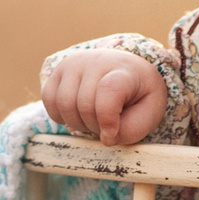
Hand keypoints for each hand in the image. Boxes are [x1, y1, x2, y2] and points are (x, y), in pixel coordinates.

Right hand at [42, 50, 166, 145]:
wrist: (128, 71)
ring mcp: (75, 64)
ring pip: (64, 103)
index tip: (111, 133)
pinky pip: (49, 100)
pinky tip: (77, 114)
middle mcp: (97, 61)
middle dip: (95, 126)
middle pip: (84, 104)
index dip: (107, 117)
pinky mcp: (58, 71)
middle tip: (107, 126)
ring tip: (93, 120)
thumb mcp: (149, 114)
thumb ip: (131, 129)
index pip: (109, 90)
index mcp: (125, 70)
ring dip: (77, 123)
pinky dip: (60, 116)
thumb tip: (105, 138)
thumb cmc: (139, 96)